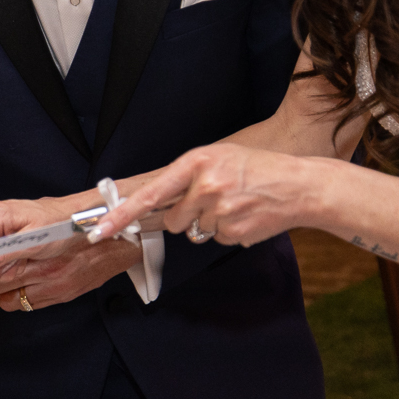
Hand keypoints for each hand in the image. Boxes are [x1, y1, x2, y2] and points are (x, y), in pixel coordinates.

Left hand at [0, 197, 141, 309]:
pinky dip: (13, 294)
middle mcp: (44, 264)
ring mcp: (53, 283)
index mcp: (33, 238)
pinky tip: (17, 278)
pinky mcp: (59, 295)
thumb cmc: (64, 215)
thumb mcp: (24, 210)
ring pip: (4, 295)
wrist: (108, 228)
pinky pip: (22, 303)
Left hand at [93, 143, 329, 246]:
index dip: (122, 215)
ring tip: (235, 205)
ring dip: (209, 223)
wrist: (299, 185)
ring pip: (194, 231)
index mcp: (197, 162)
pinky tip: (246, 216)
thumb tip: (157, 205)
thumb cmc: (258, 168)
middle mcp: (206, 186)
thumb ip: (187, 178)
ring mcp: (220, 211)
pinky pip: (216, 240)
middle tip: (213, 200)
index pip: (150, 194)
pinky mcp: (233, 233)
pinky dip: (228, 232)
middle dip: (185, 215)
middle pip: (173, 219)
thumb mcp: (220, 158)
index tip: (99, 230)